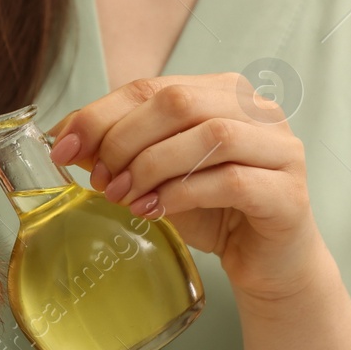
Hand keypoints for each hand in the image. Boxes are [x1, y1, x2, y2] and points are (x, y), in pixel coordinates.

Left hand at [49, 74, 321, 304]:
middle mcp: (259, 110)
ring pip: (210, 136)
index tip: (63, 148)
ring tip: (122, 198)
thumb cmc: (211, 211)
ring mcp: (281, 148)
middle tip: (100, 180)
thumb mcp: (155, 175)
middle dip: (125, 141)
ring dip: (152, 167)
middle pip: (179, 104)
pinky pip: (232, 181)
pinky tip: (154, 211)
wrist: (265, 262)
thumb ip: (118, 150)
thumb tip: (63, 138)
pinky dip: (182, 194)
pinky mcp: (287, 192)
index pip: (152, 87)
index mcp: (223, 92)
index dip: (101, 115)